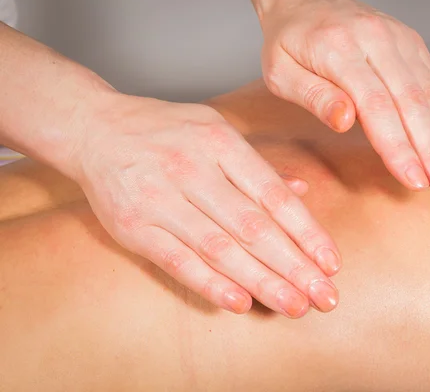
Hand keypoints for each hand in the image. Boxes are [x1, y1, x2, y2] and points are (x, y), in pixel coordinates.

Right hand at [71, 93, 340, 317]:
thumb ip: (259, 164)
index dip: (306, 232)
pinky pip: (177, 260)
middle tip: (323, 297)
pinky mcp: (133, 226)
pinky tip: (240, 303)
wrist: (94, 129)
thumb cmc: (166, 132)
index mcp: (220, 143)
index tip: (330, 263)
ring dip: (261, 281)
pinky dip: (209, 283)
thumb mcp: (215, 130)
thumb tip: (302, 190)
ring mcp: (160, 199)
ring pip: (220, 248)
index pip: (273, 196)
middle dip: (293, 266)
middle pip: (253, 227)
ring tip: (294, 305)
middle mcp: (192, 169)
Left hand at [251, 0, 429, 197]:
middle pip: (413, 102)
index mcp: (340, 49)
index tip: (414, 180)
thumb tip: (344, 121)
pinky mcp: (412, 44)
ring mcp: (400, 39)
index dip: (398, 147)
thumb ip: (314, 96)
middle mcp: (378, 40)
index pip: (376, 105)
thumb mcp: (281, 72)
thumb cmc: (288, 41)